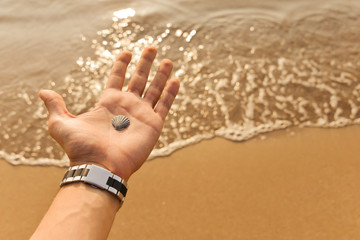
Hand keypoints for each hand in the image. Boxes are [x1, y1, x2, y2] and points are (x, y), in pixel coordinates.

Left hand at [39, 47, 179, 180]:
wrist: (99, 167)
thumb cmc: (80, 148)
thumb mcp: (61, 124)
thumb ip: (56, 106)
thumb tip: (42, 92)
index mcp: (108, 102)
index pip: (117, 78)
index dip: (122, 64)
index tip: (126, 52)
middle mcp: (126, 106)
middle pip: (139, 79)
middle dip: (145, 63)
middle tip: (151, 48)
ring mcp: (141, 115)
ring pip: (154, 89)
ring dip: (161, 75)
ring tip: (167, 60)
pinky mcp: (153, 125)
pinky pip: (164, 106)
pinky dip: (171, 93)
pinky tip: (176, 80)